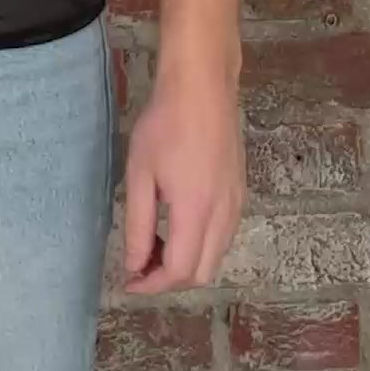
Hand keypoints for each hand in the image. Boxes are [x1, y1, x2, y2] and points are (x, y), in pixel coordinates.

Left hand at [121, 62, 244, 293]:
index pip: (180, 271)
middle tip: (139, 265)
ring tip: (153, 245)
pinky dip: (201, 244)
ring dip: (187, 263)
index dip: (152, 284)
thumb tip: (134, 264)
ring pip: (216, 256)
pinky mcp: (241, 192)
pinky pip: (224, 235)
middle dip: (169, 279)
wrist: (203, 85)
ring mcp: (237, 204)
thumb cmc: (164, 124)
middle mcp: (224, 215)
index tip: (128, 281)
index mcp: (196, 211)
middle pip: (203, 272)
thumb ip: (137, 223)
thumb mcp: (140, 173)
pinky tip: (177, 225)